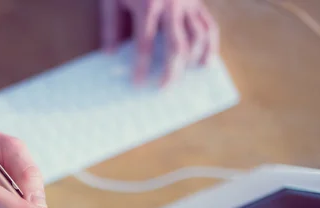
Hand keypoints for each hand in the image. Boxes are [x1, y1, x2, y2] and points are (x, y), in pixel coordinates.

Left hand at [101, 0, 218, 85]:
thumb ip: (110, 26)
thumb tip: (109, 55)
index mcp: (148, 5)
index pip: (144, 44)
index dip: (140, 67)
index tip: (137, 84)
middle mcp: (171, 6)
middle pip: (175, 46)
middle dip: (169, 71)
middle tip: (161, 88)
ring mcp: (188, 3)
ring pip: (196, 38)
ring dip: (190, 62)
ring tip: (181, 79)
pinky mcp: (198, 2)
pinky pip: (209, 26)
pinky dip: (209, 46)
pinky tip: (205, 62)